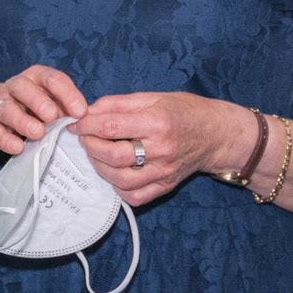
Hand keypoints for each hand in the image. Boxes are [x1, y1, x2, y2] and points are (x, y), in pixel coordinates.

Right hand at [0, 65, 87, 155]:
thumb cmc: (31, 107)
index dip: (66, 93)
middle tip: (53, 116)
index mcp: (35, 78)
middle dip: (38, 101)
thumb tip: (84, 120)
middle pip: (22, 87)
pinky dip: (5, 140)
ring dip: (22, 120)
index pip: (51, 78)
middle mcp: (15, 88)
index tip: (80, 112)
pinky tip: (18, 147)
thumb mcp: (49, 100)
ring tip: (38, 133)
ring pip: (6, 109)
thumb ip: (65, 107)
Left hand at [70, 91, 237, 205]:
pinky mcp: (166, 186)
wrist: (217, 134)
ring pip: (121, 179)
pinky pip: (135, 196)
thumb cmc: (184, 111)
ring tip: (96, 153)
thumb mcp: (151, 97)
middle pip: (113, 155)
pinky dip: (117, 186)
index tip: (75, 122)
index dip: (86, 124)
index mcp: (157, 122)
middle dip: (90, 145)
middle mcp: (161, 150)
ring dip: (100, 166)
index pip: (110, 126)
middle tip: (85, 136)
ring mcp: (164, 172)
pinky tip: (114, 171)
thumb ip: (117, 104)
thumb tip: (87, 111)